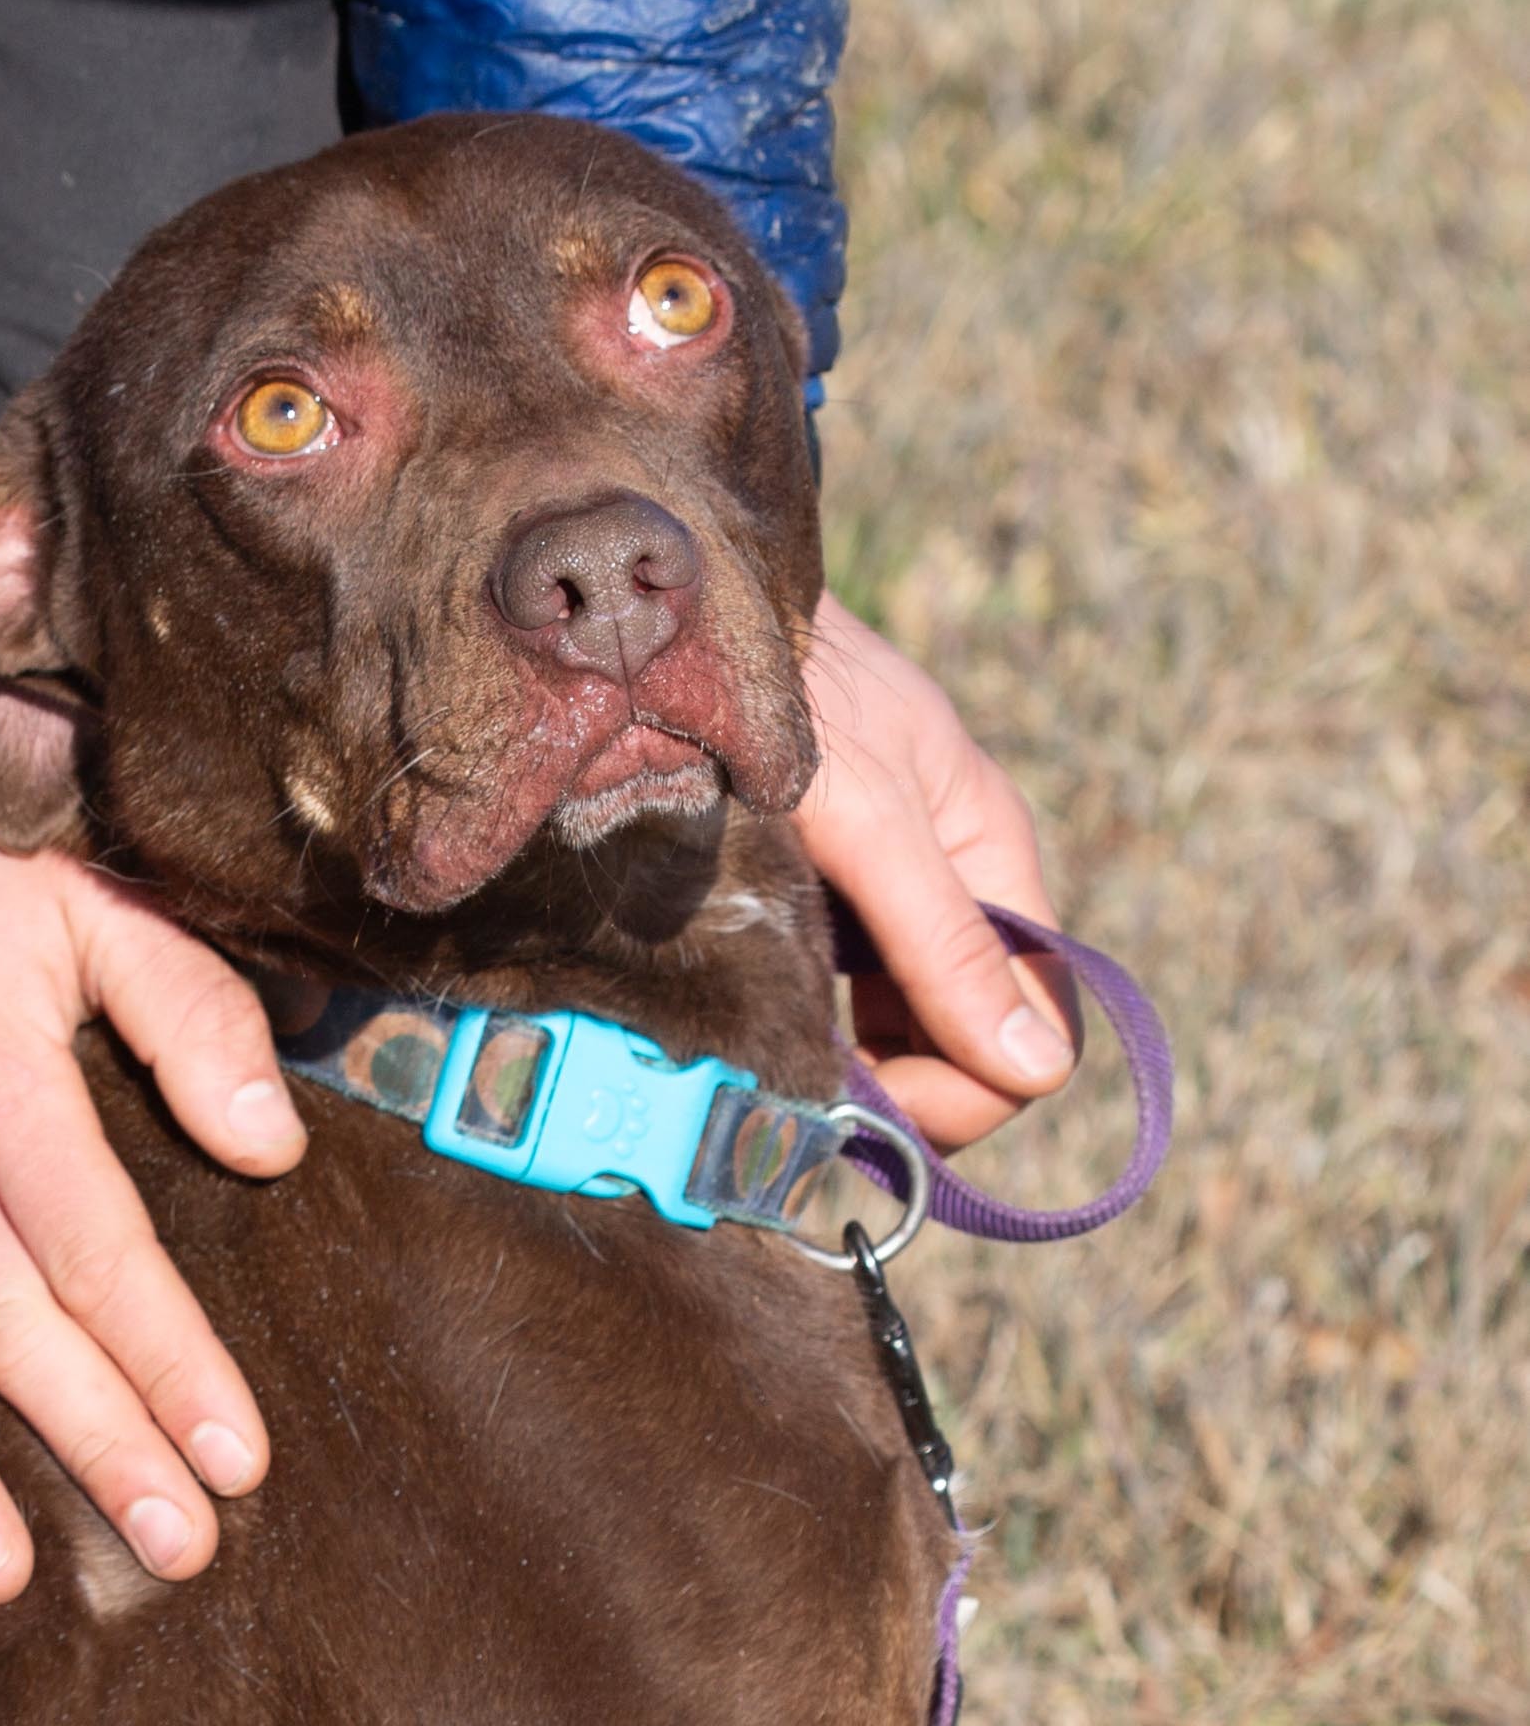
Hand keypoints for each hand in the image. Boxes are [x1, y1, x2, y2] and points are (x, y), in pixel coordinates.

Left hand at [795, 594, 1075, 1149]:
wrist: (684, 614)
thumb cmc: (789, 693)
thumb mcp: (871, 820)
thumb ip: (945, 942)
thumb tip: (1041, 1073)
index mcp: (990, 855)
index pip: (1037, 1024)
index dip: (972, 1090)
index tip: (879, 1110)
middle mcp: (949, 882)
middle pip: (971, 1040)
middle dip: (908, 1089)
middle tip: (810, 1098)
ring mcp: (883, 894)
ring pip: (904, 1031)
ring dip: (854, 1067)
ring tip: (775, 1054)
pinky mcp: (818, 899)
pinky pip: (842, 998)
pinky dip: (813, 1026)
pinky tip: (759, 1017)